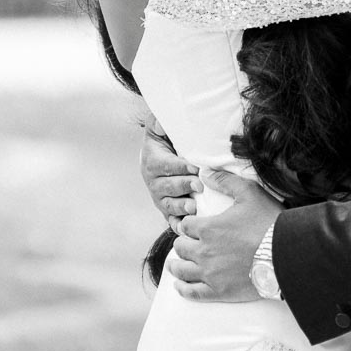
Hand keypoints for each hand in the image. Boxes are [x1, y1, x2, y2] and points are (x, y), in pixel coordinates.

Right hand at [140, 114, 202, 232]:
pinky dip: (178, 225)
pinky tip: (187, 228)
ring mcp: (160, 197)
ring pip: (168, 205)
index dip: (180, 167)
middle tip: (198, 186)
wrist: (164, 154)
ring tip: (193, 208)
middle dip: (183, 186)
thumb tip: (161, 122)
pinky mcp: (167, 209)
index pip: (165, 165)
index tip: (196, 167)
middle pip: (167, 187)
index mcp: (152, 161)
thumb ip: (159, 122)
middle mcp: (153, 182)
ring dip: (181, 207)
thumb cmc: (167, 139)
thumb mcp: (160, 127)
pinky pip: (171, 220)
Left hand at [167, 170, 279, 301]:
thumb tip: (205, 173)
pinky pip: (192, 292)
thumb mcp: (249, 193)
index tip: (190, 226)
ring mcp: (209, 273)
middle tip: (186, 243)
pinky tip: (180, 286)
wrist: (286, 254)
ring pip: (181, 270)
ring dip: (176, 266)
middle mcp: (203, 251)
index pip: (185, 225)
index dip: (187, 224)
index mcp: (208, 228)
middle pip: (181, 247)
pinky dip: (183, 289)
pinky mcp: (218, 291)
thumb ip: (225, 182)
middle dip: (182, 243)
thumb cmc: (268, 222)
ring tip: (176, 265)